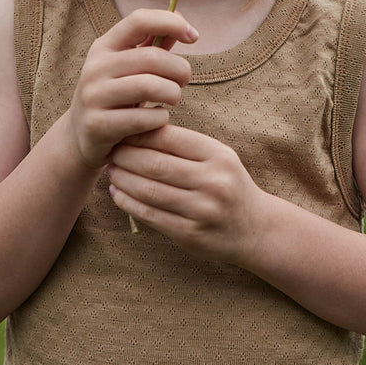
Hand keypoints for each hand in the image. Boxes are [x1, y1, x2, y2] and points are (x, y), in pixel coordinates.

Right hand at [68, 10, 197, 169]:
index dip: (171, 23)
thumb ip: (154, 42)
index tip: (194, 36)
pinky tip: (158, 119)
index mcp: (104, 47)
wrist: (80, 135)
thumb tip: (179, 13)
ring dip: (173, 93)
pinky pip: (144, 118)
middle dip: (180, 69)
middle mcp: (95, 68)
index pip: (139, 20)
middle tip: (185, 80)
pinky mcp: (97, 125)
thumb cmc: (116, 95)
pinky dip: (160, 118)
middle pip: (152, 58)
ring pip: (150, 87)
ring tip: (173, 98)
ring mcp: (93, 96)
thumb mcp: (129, 66)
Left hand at [107, 124, 270, 262]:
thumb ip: (184, 146)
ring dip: (122, 179)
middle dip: (125, 156)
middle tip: (110, 152)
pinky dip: (128, 203)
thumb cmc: (228, 185)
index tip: (122, 132)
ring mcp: (202, 210)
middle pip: (155, 164)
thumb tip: (138, 130)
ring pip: (148, 190)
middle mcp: (212, 181)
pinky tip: (117, 194)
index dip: (139, 134)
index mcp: (218, 155)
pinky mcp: (190, 234)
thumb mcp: (217, 158)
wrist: (255, 229)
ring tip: (111, 171)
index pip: (169, 137)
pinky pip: (150, 215)